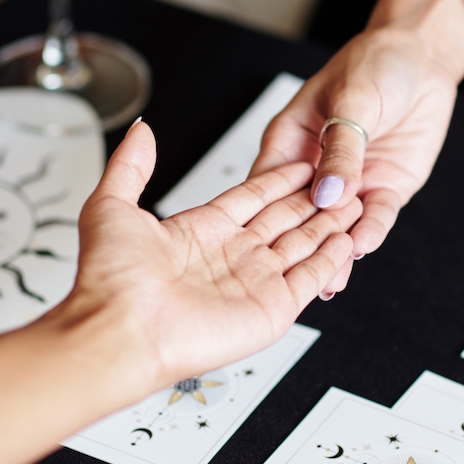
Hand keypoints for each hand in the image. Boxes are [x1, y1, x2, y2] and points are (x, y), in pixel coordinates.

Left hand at [71, 120, 360, 395]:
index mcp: (199, 231)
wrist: (120, 332)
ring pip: (302, 245)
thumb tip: (140, 130)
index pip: (251, 197)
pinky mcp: (271, 309)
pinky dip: (330, 260)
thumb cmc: (109, 281)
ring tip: (354, 202)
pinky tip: (348, 240)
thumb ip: (131, 166)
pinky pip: (309, 279)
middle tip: (341, 179)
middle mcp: (230, 256)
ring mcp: (253, 283)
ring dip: (328, 224)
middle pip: (283, 219)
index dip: (279, 180)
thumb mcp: (111, 206)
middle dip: (313, 199)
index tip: (303, 162)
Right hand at [250, 26, 458, 264]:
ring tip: (331, 275)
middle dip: (301, 243)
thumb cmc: (376, 63)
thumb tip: (327, 194)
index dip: (266, 214)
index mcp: (290, 141)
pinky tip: (362, 246)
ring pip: (338, 223)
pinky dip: (370, 232)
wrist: (425, 59)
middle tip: (297, 274)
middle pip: (302, 213)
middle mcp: (316, 168)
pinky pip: (375, 216)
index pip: (270, 185)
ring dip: (335, 248)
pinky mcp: (383, 189)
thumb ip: (341, 150)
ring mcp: (351, 182)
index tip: (265, 243)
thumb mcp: (352, 100)